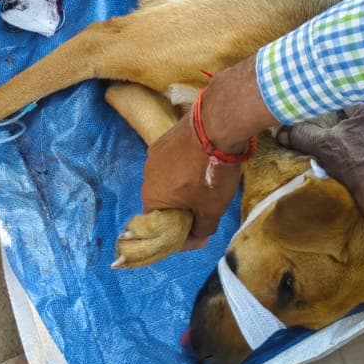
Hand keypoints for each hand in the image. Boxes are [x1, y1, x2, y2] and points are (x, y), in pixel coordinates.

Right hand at [141, 114, 241, 247]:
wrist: (216, 127)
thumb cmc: (211, 175)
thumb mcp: (212, 211)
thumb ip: (201, 229)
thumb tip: (197, 235)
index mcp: (152, 198)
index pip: (160, 227)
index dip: (181, 236)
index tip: (200, 235)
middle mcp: (147, 176)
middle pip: (163, 202)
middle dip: (182, 210)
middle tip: (203, 212)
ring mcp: (154, 154)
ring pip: (167, 180)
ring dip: (182, 188)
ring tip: (205, 187)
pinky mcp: (164, 138)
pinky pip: (172, 162)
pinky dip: (183, 169)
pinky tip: (201, 166)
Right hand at [276, 103, 363, 250]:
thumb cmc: (356, 167)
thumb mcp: (323, 147)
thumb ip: (302, 134)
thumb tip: (282, 132)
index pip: (344, 96)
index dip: (328, 104)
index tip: (317, 112)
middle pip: (358, 109)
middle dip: (343, 117)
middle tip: (329, 127)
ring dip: (357, 128)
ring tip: (345, 140)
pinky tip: (361, 151)